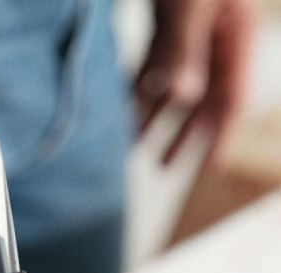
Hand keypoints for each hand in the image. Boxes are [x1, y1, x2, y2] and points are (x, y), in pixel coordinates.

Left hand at [136, 0, 255, 165]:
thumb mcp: (189, 6)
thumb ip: (185, 49)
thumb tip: (184, 98)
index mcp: (236, 37)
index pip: (232, 97)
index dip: (223, 135)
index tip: (212, 168)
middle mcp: (218, 37)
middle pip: (202, 98)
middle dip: (182, 135)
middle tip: (161, 169)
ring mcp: (192, 28)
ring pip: (174, 83)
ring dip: (154, 115)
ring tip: (133, 144)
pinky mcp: (167, 16)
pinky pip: (153, 62)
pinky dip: (139, 86)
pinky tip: (122, 108)